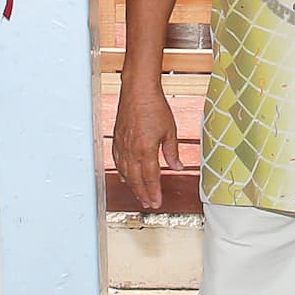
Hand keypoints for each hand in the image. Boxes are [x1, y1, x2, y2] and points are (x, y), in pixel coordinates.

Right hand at [112, 78, 178, 211]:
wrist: (138, 90)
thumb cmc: (154, 107)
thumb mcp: (170, 131)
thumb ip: (172, 152)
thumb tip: (177, 167)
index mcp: (146, 150)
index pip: (150, 178)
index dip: (153, 192)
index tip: (157, 202)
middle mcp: (131, 150)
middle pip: (136, 179)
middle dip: (143, 194)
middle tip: (149, 204)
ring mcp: (122, 145)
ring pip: (125, 172)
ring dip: (133, 186)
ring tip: (139, 194)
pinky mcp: (117, 139)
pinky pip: (117, 161)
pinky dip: (122, 172)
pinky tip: (125, 177)